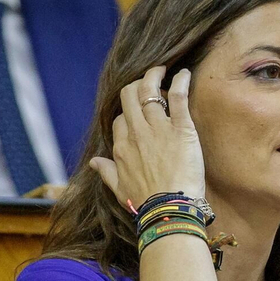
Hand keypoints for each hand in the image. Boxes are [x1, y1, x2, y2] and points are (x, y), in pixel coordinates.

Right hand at [88, 66, 205, 210]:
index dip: (127, 112)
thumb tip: (94, 162)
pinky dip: (181, 82)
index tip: (137, 113)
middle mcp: (137, 133)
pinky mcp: (181, 129)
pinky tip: (185, 74)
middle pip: (129, 96)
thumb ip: (106, 173)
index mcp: (122, 147)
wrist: (169, 210)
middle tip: (148, 82)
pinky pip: (178, 97)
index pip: (120, 119)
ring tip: (162, 70)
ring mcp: (158, 129)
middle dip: (136, 84)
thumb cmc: (146, 204)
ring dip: (155, 76)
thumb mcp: (119, 189)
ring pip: (150, 90)